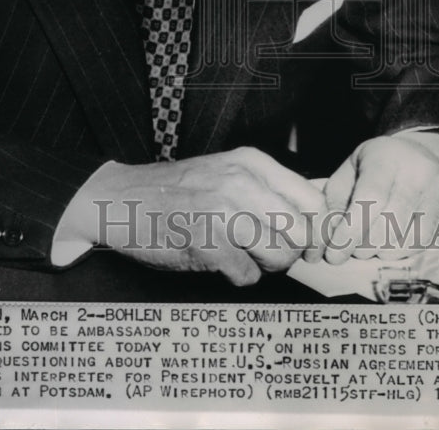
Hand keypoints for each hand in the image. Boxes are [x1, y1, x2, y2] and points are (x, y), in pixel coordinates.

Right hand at [69, 147, 325, 285]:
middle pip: (301, 233)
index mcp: (251, 162)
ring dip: (262, 264)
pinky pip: (247, 276)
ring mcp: (224, 213)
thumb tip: (317, 218)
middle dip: (287, 249)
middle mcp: (241, 183)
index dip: (312, 226)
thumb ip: (267, 188)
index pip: (313, 199)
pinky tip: (215, 258)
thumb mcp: (226, 171)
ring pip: (280, 257)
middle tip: (262, 248)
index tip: (298, 238)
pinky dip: (235, 275)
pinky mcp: (207, 244)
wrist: (121, 200)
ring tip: (237, 252)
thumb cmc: (178, 190)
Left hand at [308, 132, 438, 264]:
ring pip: (409, 242)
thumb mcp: (349, 172)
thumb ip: (333, 204)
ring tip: (372, 245)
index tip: (334, 254)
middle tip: (352, 249)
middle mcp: (418, 172)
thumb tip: (322, 244)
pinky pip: (427, 247)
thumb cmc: (375, 167)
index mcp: (386, 158)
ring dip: (383, 253)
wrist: (420, 155)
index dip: (351, 231)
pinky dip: (405, 254)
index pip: (370, 199)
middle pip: (389, 225)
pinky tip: (393, 244)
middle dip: (363, 247)